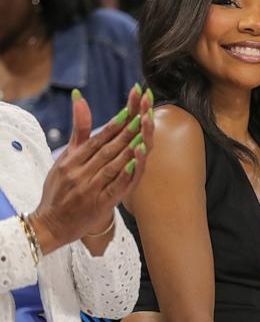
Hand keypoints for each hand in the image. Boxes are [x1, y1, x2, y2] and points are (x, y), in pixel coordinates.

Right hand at [29, 85, 154, 253]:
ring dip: (130, 148)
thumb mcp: (66, 157)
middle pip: (109, 148)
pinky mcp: (99, 204)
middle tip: (146, 112)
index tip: (132, 107)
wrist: (51, 224)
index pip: (99, 138)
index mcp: (73, 160)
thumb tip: (80, 97)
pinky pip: (115, 188)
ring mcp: (90, 188)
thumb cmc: (61, 188)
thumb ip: (78, 130)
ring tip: (145, 133)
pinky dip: (125, 175)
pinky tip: (136, 162)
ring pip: (113, 165)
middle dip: (129, 129)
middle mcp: (81, 172)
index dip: (116, 122)